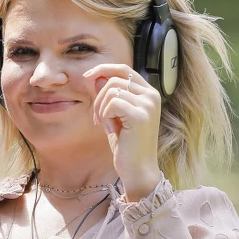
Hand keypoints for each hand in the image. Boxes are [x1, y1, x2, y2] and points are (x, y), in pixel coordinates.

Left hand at [86, 63, 162, 200]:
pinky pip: (112, 103)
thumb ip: (108, 96)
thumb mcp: (115, 116)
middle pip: (114, 79)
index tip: (87, 77)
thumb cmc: (127, 145)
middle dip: (98, 98)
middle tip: (98, 119)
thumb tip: (96, 77)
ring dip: (102, 110)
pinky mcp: (140, 115)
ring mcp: (148, 104)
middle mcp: (151, 95)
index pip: (124, 69)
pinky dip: (106, 117)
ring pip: (111, 90)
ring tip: (108, 127)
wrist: (137, 169)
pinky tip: (112, 131)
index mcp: (148, 93)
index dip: (103, 69)